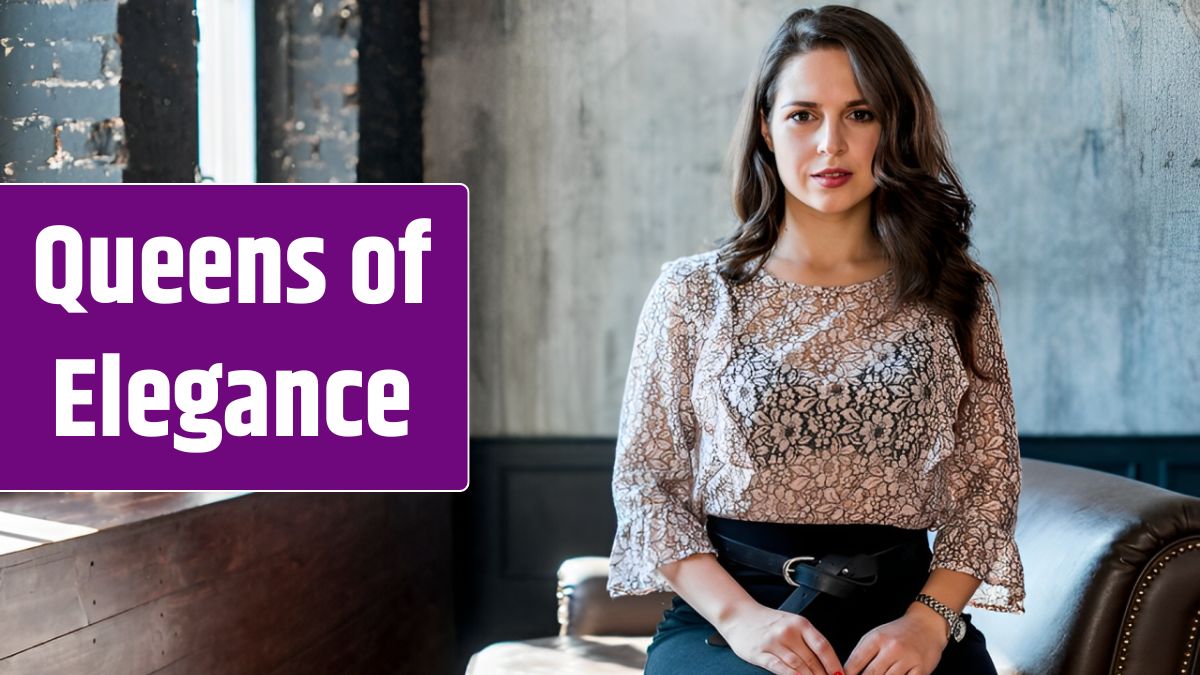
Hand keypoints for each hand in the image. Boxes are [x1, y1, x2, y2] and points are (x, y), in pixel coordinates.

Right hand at [716, 601, 844, 674]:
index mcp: (799, 623)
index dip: (833, 663)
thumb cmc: (767, 622)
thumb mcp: (791, 623)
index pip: (822, 646)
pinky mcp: (760, 653)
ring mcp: (773, 642)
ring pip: (798, 665)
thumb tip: (827, 662)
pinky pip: (778, 667)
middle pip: (812, 659)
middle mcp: (787, 632)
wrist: (739, 615)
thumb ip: (807, 640)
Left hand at [843, 605, 947, 674]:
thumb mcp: (876, 636)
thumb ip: (861, 654)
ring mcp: (908, 659)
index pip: (855, 662)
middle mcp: (892, 648)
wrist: (927, 625)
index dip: (846, 674)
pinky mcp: (922, 669)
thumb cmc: (898, 633)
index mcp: (876, 639)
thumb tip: (846, 673)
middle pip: (871, 674)